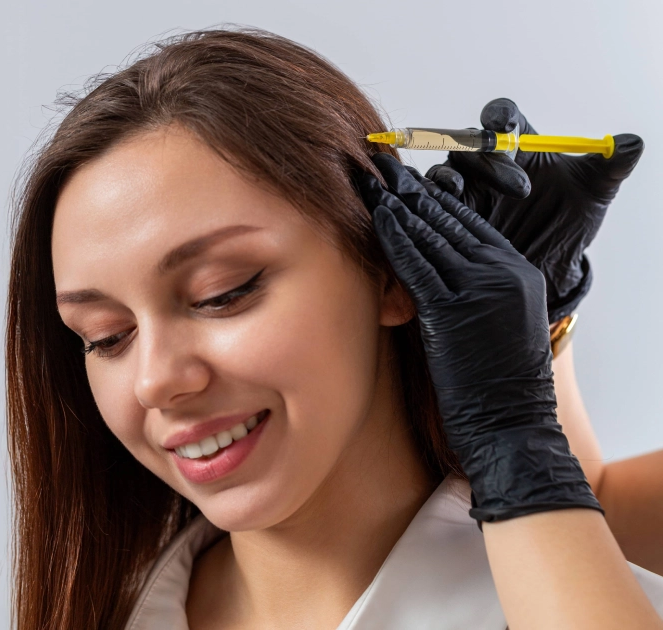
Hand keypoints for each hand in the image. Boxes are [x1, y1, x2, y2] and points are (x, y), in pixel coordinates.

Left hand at [354, 153, 601, 521]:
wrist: (511, 427)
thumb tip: (426, 272)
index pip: (467, 222)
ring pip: (431, 235)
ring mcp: (482, 289)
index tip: (403, 178)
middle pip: (448, 219)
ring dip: (395, 205)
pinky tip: (375, 217)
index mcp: (516, 272)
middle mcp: (503, 273)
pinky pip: (418, 264)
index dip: (432, 197)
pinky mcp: (456, 310)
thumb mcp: (490, 327)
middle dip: (409, 190)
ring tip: (367, 180)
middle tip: (378, 163)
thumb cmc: (494, 388)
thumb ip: (468, 292)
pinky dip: (394, 238)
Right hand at [425, 98, 644, 321]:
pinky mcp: (447, 211)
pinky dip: (430, 199)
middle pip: (471, 142)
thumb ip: (612, 165)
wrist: (549, 262)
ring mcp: (464, 185)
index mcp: (519, 142)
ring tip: (467, 195)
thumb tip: (633, 142)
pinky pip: (429, 199)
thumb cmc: (569, 219)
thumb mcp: (596, 191)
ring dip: (454, 178)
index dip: (500, 116)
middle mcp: (486, 159)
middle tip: (520, 187)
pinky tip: (443, 208)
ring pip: (446, 169)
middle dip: (489, 159)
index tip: (507, 125)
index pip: (502, 116)